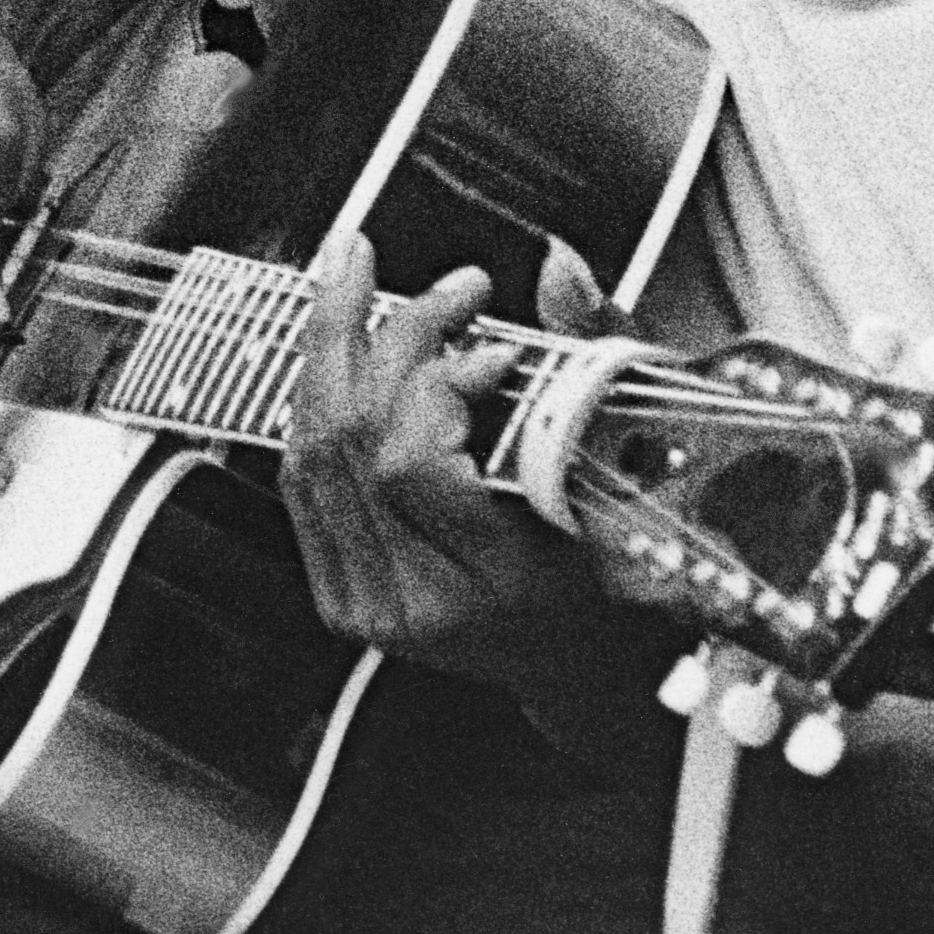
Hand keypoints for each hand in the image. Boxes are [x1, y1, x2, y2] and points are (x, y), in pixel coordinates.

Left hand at [271, 232, 608, 679]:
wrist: (584, 666)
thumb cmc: (622, 570)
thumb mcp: (632, 462)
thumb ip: (591, 355)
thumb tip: (558, 266)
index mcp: (503, 583)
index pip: (412, 464)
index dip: (432, 379)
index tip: (484, 340)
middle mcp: (422, 603)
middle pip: (347, 445)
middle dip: (356, 333)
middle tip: (375, 266)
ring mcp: (371, 609)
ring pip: (309, 457)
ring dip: (323, 359)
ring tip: (349, 291)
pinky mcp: (342, 602)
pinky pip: (301, 486)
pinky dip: (313, 411)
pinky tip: (335, 362)